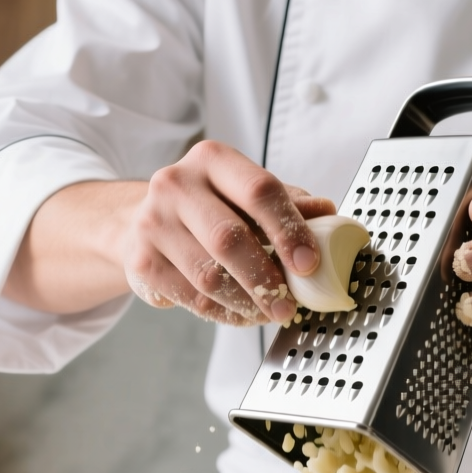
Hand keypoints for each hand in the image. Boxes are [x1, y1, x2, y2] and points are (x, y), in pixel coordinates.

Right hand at [124, 140, 336, 324]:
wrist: (143, 221)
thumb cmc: (209, 206)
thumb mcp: (247, 195)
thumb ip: (287, 204)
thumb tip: (329, 213)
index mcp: (213, 159)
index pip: (259, 190)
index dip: (289, 229)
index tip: (309, 263)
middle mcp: (177, 184)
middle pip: (229, 239)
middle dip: (266, 279)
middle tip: (288, 304)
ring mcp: (153, 222)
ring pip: (209, 276)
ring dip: (247, 302)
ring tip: (268, 312)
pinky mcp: (142, 260)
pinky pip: (192, 297)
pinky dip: (224, 313)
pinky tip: (241, 312)